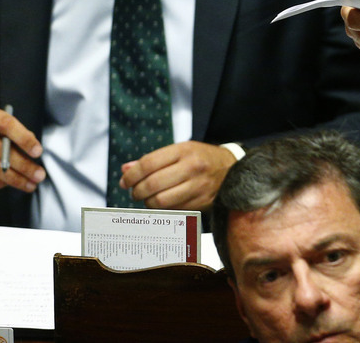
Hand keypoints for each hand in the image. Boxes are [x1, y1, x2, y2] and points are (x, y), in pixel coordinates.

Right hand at [0, 104, 44, 191]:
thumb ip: (14, 131)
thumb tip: (32, 145)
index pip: (5, 124)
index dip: (23, 138)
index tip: (38, 151)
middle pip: (0, 149)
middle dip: (23, 165)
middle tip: (40, 175)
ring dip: (14, 179)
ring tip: (30, 184)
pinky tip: (9, 184)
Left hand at [119, 141, 237, 211]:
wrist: (234, 170)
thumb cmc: (202, 159)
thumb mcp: (181, 151)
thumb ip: (153, 160)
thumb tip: (126, 169)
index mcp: (185, 150)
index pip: (149, 163)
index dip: (132, 175)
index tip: (125, 181)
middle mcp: (192, 167)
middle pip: (152, 184)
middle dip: (137, 191)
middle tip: (135, 192)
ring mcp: (198, 185)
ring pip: (161, 200)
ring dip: (148, 202)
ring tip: (148, 198)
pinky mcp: (201, 201)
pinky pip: (173, 209)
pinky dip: (163, 208)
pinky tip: (163, 202)